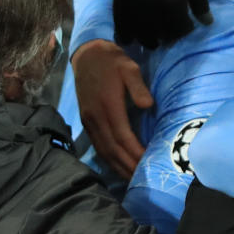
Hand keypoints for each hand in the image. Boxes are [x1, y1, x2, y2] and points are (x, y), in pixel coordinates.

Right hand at [73, 40, 153, 178]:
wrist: (87, 55)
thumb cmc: (112, 61)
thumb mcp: (129, 67)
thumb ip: (138, 86)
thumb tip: (148, 105)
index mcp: (107, 106)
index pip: (122, 136)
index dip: (134, 152)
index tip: (147, 163)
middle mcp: (95, 117)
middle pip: (112, 148)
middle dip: (127, 165)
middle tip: (142, 178)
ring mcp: (89, 120)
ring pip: (102, 149)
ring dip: (117, 165)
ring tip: (131, 178)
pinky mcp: (86, 121)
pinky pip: (97, 145)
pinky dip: (107, 158)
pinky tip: (117, 165)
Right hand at [114, 0, 210, 48]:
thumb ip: (200, 4)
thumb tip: (207, 24)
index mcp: (172, 1)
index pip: (178, 30)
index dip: (185, 31)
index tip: (187, 28)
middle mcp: (150, 3)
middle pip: (158, 34)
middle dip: (165, 38)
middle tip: (169, 35)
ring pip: (137, 31)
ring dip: (145, 39)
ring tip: (151, 41)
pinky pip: (119, 21)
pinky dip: (123, 33)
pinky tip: (128, 40)